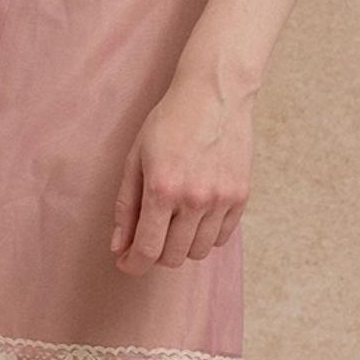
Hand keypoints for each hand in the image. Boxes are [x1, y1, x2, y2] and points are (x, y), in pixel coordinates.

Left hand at [109, 76, 253, 272]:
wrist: (214, 95)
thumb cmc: (169, 122)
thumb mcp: (136, 158)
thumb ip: (126, 206)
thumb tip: (119, 246)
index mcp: (162, 189)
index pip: (148, 249)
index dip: (133, 264)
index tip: (127, 263)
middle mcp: (194, 199)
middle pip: (173, 257)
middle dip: (155, 253)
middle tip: (149, 235)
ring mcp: (221, 200)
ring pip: (199, 252)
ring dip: (182, 246)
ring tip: (174, 223)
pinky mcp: (241, 196)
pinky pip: (221, 237)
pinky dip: (206, 235)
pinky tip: (196, 216)